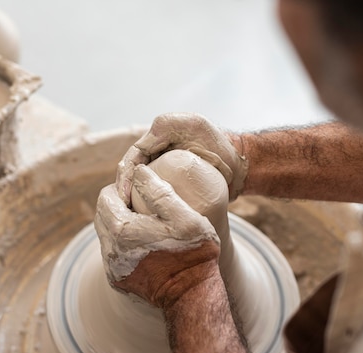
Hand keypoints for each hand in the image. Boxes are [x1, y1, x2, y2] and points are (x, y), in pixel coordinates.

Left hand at [94, 165, 220, 307]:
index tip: (140, 188)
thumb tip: (139, 171)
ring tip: (144, 222)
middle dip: (117, 204)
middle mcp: (110, 250)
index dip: (121, 187)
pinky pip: (112, 254)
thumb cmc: (193, 253)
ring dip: (119, 224)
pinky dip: (123, 244)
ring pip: (105, 235)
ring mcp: (113, 268)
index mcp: (122, 230)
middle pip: (102, 215)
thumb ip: (159, 191)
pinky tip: (145, 243)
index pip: (106, 196)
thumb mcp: (184, 217)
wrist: (192, 295)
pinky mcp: (118, 280)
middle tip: (141, 202)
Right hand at [116, 113, 247, 204]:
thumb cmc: (221, 144)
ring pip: (139, 184)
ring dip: (132, 199)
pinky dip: (145, 204)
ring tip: (129, 217)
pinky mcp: (169, 182)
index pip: (133, 156)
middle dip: (124, 189)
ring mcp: (162, 167)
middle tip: (123, 209)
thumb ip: (171, 124)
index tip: (124, 194)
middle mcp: (156, 150)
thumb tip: (148, 137)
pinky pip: (152, 193)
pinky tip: (142, 218)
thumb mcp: (197, 125)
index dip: (126, 175)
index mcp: (158, 134)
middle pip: (132, 171)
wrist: (239, 164)